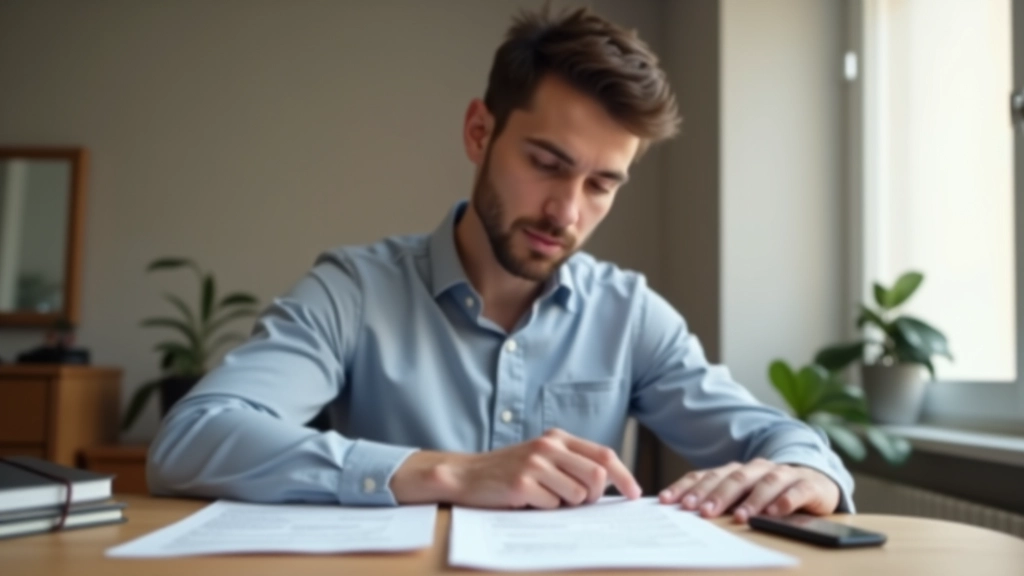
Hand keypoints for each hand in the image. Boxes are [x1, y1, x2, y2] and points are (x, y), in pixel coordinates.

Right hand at [390, 428, 641, 508]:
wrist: (467, 475)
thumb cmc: (509, 471)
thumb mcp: (542, 458)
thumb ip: (571, 463)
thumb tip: (609, 483)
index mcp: (557, 438)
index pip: (603, 454)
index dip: (624, 475)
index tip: (634, 494)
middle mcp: (548, 447)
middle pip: (596, 475)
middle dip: (594, 496)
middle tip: (578, 503)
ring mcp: (534, 464)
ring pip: (576, 494)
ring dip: (566, 504)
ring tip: (545, 498)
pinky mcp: (521, 483)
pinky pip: (552, 505)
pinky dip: (544, 509)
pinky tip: (527, 501)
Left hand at [657, 458, 839, 523]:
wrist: (817, 483)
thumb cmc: (771, 494)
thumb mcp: (743, 498)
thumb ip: (719, 502)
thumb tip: (683, 515)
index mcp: (737, 471)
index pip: (707, 476)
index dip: (688, 487)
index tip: (669, 501)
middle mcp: (758, 469)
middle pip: (734, 478)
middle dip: (716, 494)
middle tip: (702, 511)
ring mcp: (785, 474)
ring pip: (767, 482)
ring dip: (752, 499)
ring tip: (740, 517)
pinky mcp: (810, 485)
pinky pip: (798, 491)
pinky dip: (787, 500)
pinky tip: (776, 512)